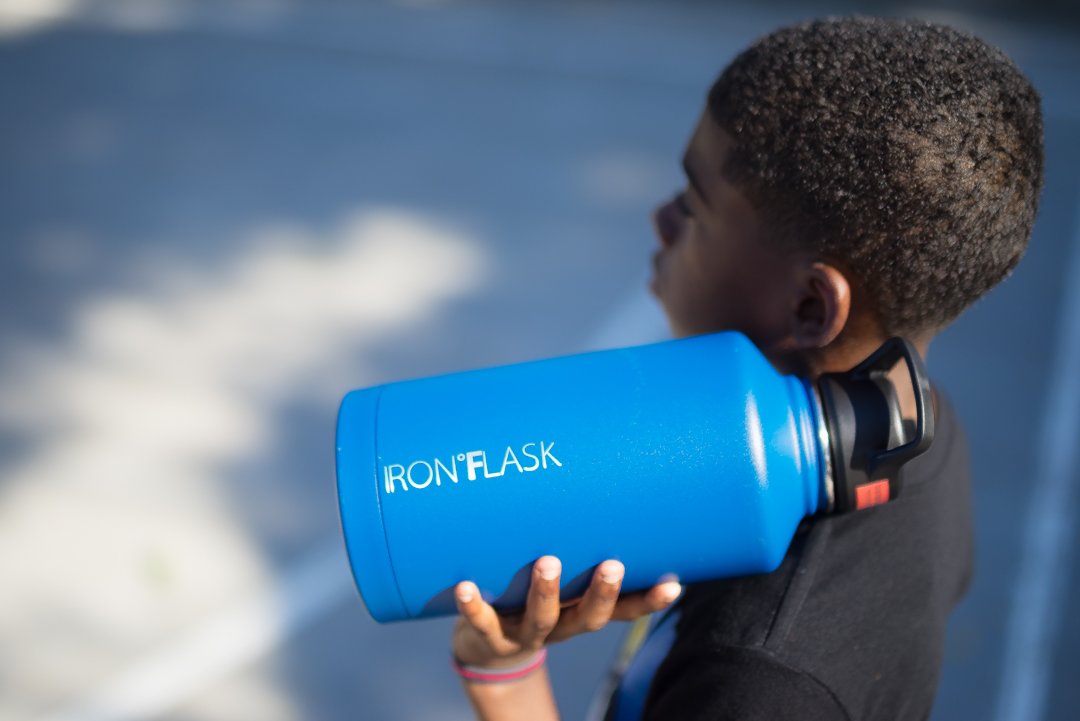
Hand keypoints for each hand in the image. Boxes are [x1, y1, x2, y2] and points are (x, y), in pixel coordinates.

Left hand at [451, 556, 682, 669]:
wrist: (486, 649)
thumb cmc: (531, 597)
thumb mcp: (559, 578)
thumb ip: (578, 545)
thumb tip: (601, 483)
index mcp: (581, 611)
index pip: (624, 611)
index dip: (648, 601)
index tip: (672, 584)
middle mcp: (560, 625)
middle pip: (587, 618)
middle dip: (601, 593)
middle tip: (612, 566)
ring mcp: (525, 633)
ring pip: (540, 619)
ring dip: (546, 592)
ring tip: (548, 563)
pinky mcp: (489, 636)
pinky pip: (482, 623)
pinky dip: (474, 606)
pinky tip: (466, 586)